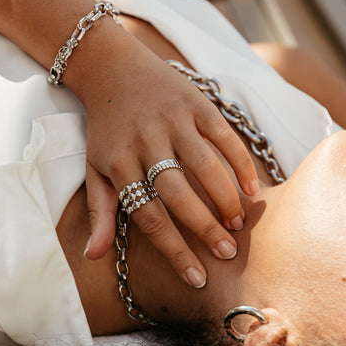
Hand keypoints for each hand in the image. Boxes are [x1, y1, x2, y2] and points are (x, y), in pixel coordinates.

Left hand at [80, 24, 258, 287]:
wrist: (111, 68)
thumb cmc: (106, 130)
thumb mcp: (94, 170)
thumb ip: (99, 213)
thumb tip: (92, 256)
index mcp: (119, 164)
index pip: (149, 216)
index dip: (174, 250)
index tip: (196, 278)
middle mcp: (146, 142)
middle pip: (178, 194)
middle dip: (204, 228)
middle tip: (227, 254)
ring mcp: (173, 120)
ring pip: (204, 165)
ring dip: (225, 198)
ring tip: (238, 226)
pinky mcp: (195, 103)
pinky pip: (223, 135)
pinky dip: (240, 162)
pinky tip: (253, 188)